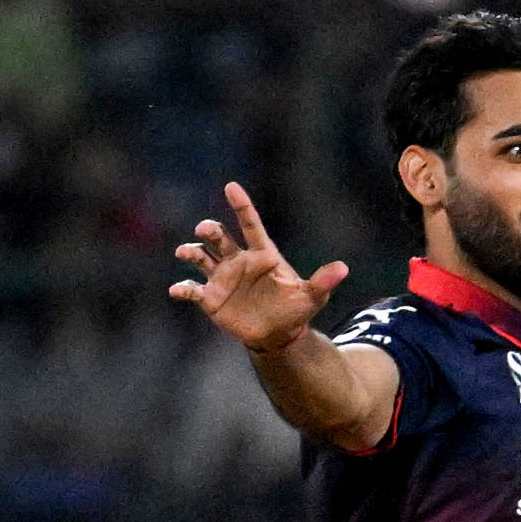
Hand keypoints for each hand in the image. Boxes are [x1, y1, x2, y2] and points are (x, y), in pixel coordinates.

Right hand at [169, 182, 349, 355]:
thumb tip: (343, 269)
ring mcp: (223, 278)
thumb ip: (323, 281)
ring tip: (185, 253)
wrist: (278, 334)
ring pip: (201, 257)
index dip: (241, 205)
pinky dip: (183, 289)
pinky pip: (193, 290)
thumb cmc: (296, 310)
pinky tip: (178, 290)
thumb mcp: (313, 296)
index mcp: (262, 255)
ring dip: (191, 252)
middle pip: (220, 238)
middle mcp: (239, 261)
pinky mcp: (211, 299)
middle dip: (210, 231)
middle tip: (205, 230)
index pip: (250, 224)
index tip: (230, 187)